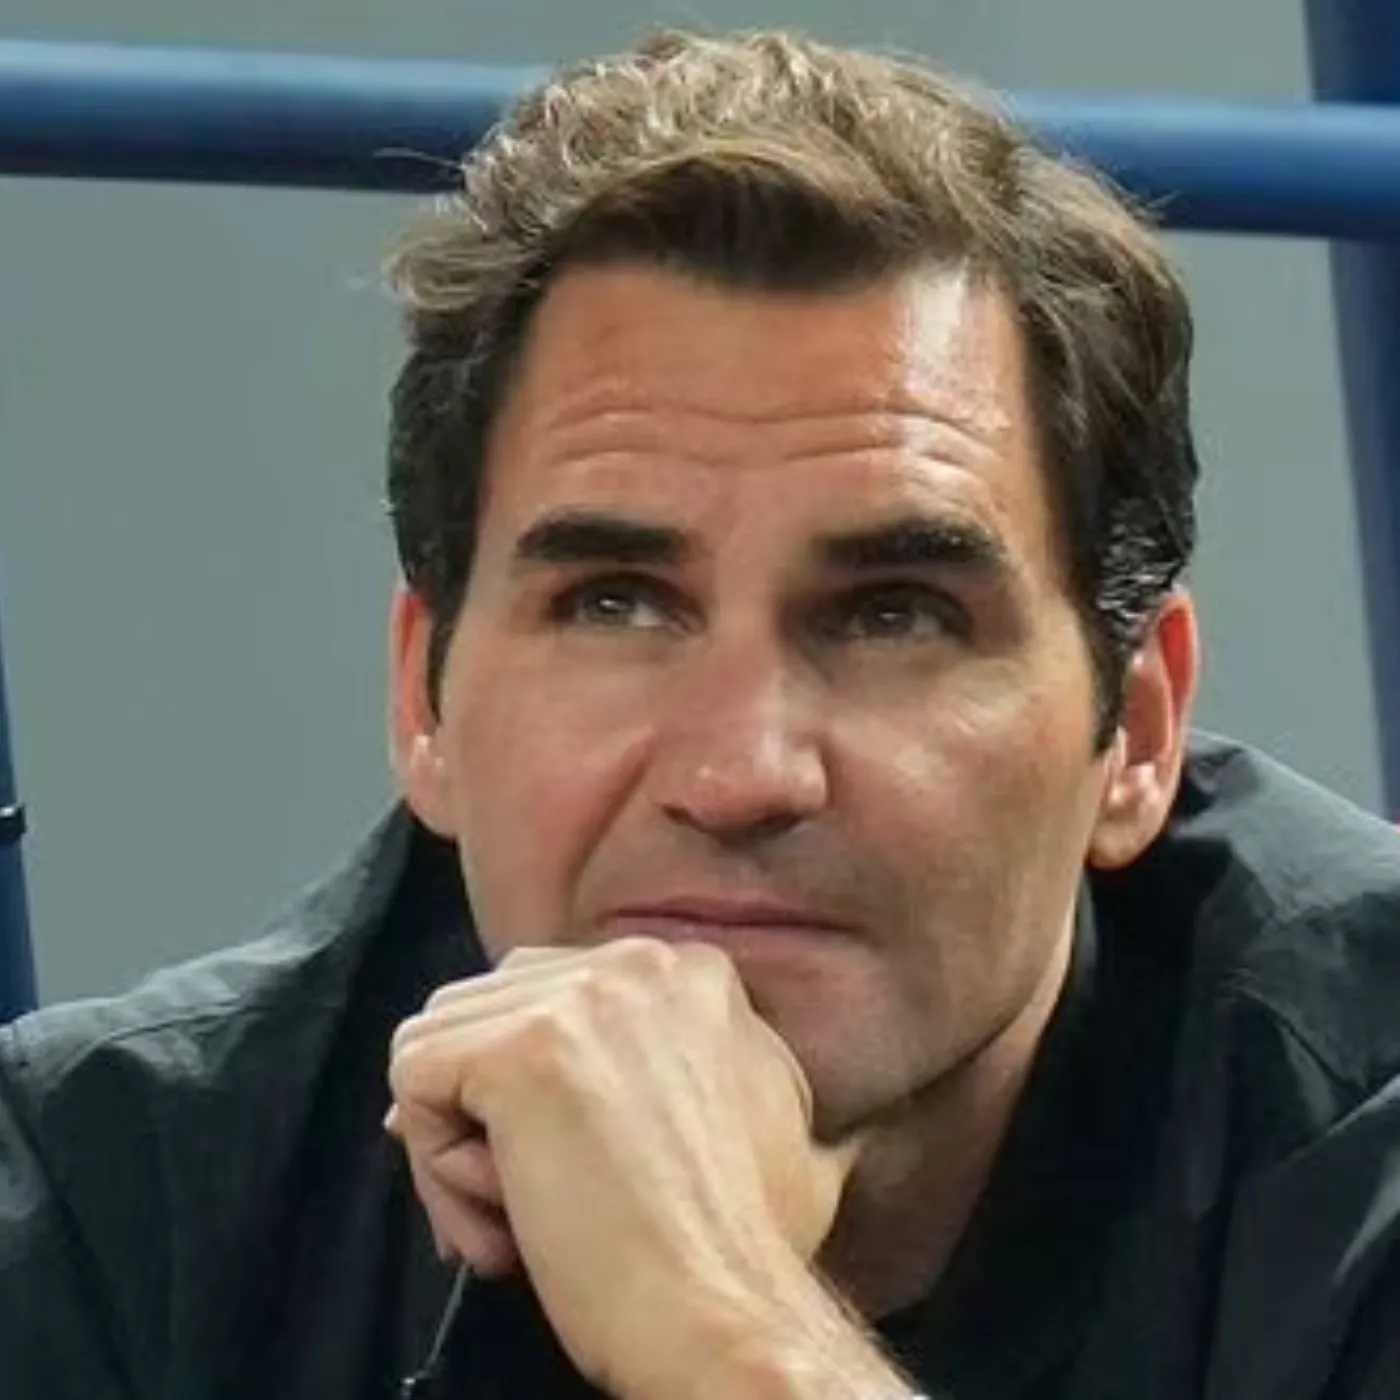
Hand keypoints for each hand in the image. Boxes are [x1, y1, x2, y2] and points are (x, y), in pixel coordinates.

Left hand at [385, 937, 863, 1399]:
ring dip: (459, 1143)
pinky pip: (413, 1079)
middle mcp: (636, 962)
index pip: (548, 994)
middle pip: (489, 1009)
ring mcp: (577, 1000)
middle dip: (487, 1110)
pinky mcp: (520, 1052)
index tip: (541, 1162)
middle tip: (527, 1204)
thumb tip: (551, 1062)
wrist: (735, 1316)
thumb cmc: (739, 1242)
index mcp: (688, 972)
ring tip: (519, 1222)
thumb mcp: (745, 1115)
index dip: (525, 1088)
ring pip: (442, 1041)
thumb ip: (677, 1066)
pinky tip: (502, 1229)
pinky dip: (432, 1170)